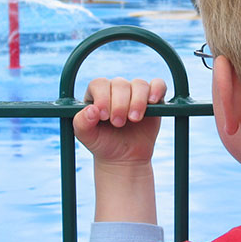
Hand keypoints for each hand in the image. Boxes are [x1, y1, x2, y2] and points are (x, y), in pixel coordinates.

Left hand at [73, 77, 167, 223]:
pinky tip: (152, 101)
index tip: (104, 116)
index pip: (99, 84)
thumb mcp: (86, 136)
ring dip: (137, 101)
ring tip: (134, 120)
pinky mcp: (154, 99)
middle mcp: (116, 88)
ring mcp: (136, 92)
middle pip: (120, 84)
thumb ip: (82, 123)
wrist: (124, 157)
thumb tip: (91, 110)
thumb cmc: (103, 143)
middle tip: (118, 124)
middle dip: (120, 104)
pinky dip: (157, 90)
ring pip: (139, 84)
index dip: (102, 97)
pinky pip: (158, 85)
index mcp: (97, 93)